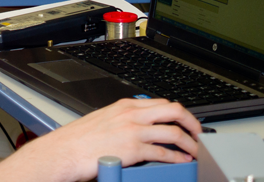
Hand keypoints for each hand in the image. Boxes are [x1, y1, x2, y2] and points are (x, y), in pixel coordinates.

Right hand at [20, 98, 200, 181]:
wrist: (64, 151)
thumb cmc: (79, 140)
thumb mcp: (103, 120)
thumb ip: (124, 120)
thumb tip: (141, 127)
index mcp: (124, 106)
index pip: (162, 103)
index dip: (180, 113)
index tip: (186, 122)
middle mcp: (131, 115)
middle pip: (174, 111)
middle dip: (192, 123)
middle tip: (198, 134)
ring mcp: (133, 131)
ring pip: (174, 132)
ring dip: (190, 143)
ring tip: (195, 152)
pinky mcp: (133, 150)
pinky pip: (164, 153)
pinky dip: (177, 158)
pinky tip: (181, 162)